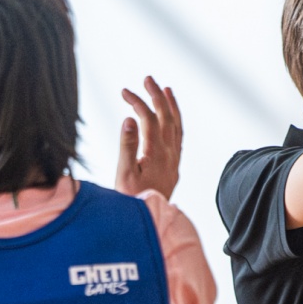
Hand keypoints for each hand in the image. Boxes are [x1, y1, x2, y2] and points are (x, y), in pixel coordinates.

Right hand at [113, 76, 181, 200]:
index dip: (138, 102)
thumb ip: (127, 145)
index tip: (124, 93)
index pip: (149, 119)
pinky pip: (179, 138)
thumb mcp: (124, 174)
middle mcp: (170, 154)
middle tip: (147, 79)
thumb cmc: (131, 201)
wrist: (148, 224)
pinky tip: (170, 119)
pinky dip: (175, 123)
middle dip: (157, 96)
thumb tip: (131, 118)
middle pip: (166, 117)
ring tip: (165, 90)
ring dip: (171, 106)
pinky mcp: (173, 168)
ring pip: (177, 126)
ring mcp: (174, 161)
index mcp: (156, 153)